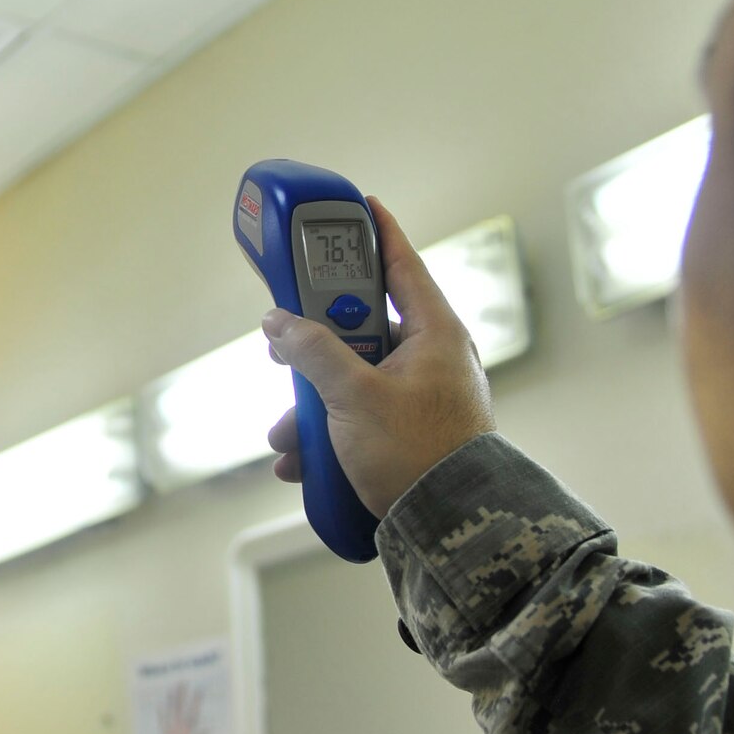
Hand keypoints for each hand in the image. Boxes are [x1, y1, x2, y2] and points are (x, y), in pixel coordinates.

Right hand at [263, 197, 496, 516]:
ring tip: (285, 434)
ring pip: (354, 380)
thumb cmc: (419, 453)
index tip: (357, 207)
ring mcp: (423, 396)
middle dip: (315, 348)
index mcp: (434, 332)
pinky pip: (361, 418)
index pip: (402, 263)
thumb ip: (313, 352)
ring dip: (312, 406)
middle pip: (364, 328)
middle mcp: (433, 357)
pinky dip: (329, 435)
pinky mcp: (411, 432)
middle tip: (284, 348)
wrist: (453, 525)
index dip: (376, 233)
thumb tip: (281, 322)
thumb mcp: (353, 396)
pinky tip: (301, 462)